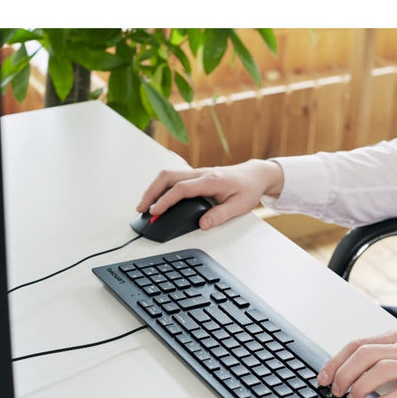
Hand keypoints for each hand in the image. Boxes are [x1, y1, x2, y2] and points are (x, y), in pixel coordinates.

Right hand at [136, 159, 283, 230]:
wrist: (255, 175)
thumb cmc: (248, 188)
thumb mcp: (239, 206)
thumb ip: (220, 215)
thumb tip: (203, 224)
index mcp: (210, 180)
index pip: (181, 188)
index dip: (165, 200)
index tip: (155, 211)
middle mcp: (200, 174)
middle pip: (167, 176)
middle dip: (151, 192)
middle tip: (141, 209)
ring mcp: (196, 173)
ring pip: (168, 175)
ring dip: (153, 188)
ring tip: (145, 205)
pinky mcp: (195, 176)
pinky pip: (173, 178)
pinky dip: (160, 187)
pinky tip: (156, 198)